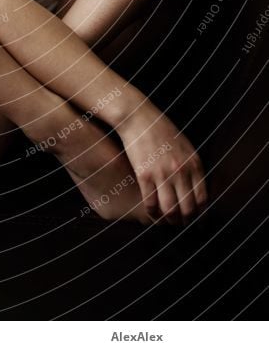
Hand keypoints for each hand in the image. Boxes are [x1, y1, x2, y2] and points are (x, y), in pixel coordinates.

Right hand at [116, 100, 207, 224]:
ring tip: (167, 222)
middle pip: (187, 208)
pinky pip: (150, 203)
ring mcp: (162, 173)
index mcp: (194, 163)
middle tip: (180, 225)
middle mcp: (180, 170)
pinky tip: (151, 212)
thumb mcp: (186, 145)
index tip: (195, 221)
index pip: (202, 199)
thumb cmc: (161, 130)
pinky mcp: (144, 174)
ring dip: (169, 221)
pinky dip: (152, 213)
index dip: (199, 215)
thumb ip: (193, 166)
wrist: (139, 117)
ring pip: (169, 210)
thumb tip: (198, 189)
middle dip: (185, 222)